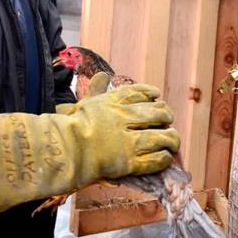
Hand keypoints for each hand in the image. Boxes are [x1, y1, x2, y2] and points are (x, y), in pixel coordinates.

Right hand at [0, 77, 178, 214]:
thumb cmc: (71, 126)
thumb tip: (102, 75)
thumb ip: (96, 90)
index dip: (153, 95)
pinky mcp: (130, 162)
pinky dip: (164, 158)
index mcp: (115, 102)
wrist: (64, 150)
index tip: (156, 99)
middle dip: (167, 116)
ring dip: (172, 139)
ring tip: (172, 142)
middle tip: (167, 122)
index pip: (143, 92)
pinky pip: (156, 160)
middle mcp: (126, 119)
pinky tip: (165, 157)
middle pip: (159, 113)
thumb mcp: (85, 103)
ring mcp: (129, 141)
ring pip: (163, 137)